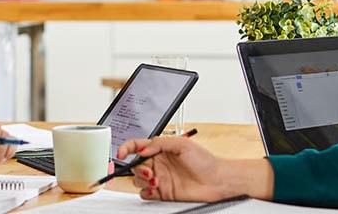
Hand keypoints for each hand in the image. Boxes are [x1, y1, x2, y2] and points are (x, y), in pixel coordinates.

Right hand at [117, 136, 267, 202]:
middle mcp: (158, 163)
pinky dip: (146, 192)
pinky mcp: (163, 192)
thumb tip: (142, 149)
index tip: (120, 153)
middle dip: (138, 168)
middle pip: (135, 165)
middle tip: (151, 172)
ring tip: (156, 181)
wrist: (217, 181)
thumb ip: (159, 143)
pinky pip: (145, 193)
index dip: (126, 148)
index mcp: (160, 149)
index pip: (137, 146)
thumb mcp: (182, 144)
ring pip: (138, 180)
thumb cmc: (205, 161)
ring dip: (142, 181)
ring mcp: (160, 178)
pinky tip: (155, 189)